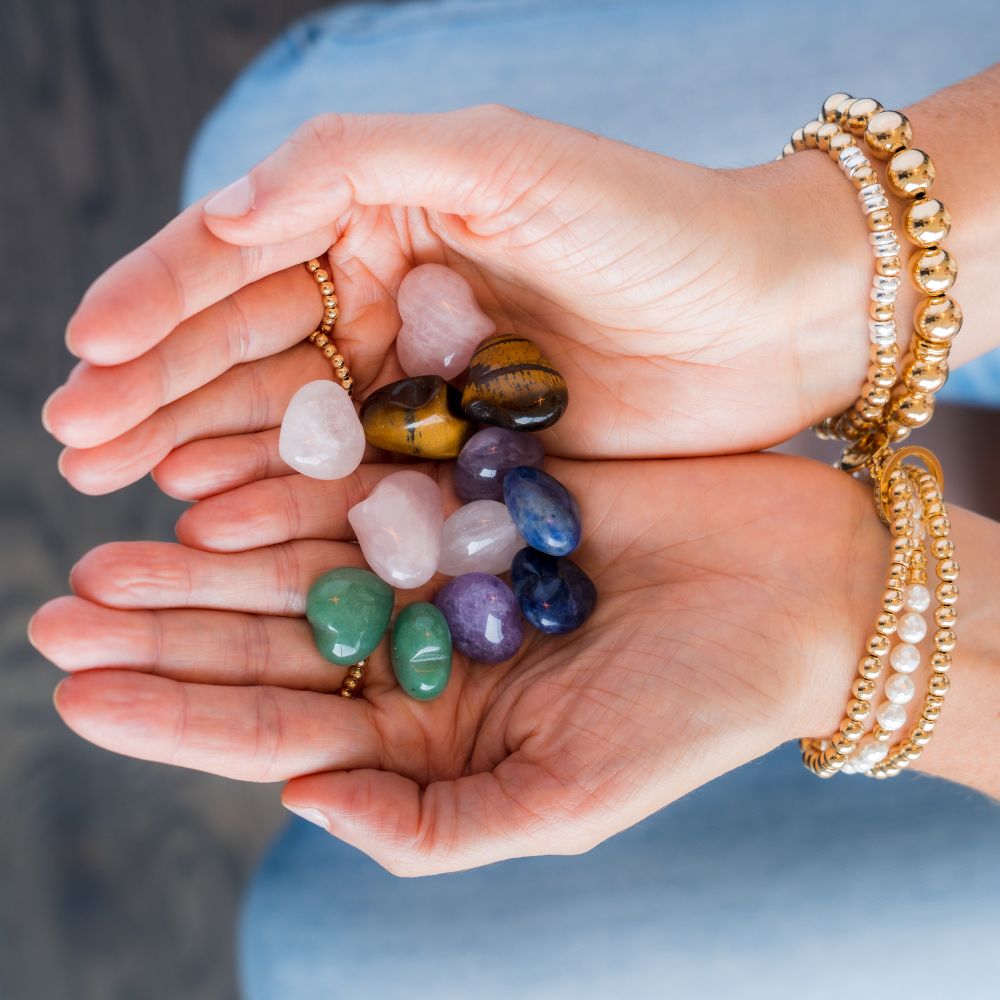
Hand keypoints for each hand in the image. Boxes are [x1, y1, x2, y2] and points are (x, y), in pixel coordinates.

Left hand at [29, 453, 883, 874]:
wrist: (799, 591)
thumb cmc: (701, 706)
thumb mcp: (567, 797)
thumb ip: (431, 825)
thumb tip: (302, 807)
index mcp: (435, 734)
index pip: (281, 731)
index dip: (176, 715)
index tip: (78, 691)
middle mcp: (425, 650)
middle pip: (270, 643)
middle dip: (166, 631)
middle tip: (63, 606)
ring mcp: (445, 563)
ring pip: (301, 563)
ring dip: (209, 556)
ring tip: (113, 547)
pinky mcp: (475, 488)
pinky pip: (368, 487)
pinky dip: (298, 485)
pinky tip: (222, 478)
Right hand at [42, 106, 867, 496]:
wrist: (768, 313)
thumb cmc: (649, 222)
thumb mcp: (495, 159)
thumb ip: (352, 165)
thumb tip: (220, 208)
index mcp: (386, 218)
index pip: (248, 261)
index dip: (159, 302)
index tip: (83, 351)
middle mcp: (392, 301)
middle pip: (254, 348)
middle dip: (159, 389)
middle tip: (77, 442)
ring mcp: (424, 383)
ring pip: (295, 420)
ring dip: (207, 448)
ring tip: (127, 483)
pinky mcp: (464, 451)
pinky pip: (359, 477)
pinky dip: (291, 496)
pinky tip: (222, 514)